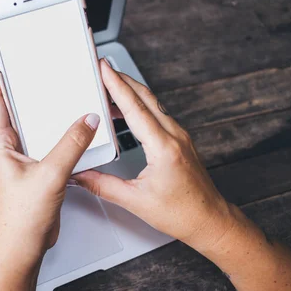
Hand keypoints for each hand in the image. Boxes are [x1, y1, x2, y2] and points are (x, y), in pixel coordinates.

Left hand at [0, 71, 99, 269]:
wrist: (22, 248)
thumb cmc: (19, 220)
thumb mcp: (49, 175)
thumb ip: (71, 145)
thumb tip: (87, 121)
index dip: (3, 76)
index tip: (15, 58)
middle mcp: (7, 147)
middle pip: (16, 108)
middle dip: (31, 90)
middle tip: (47, 72)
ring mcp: (22, 158)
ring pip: (34, 126)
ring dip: (48, 113)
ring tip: (65, 96)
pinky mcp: (36, 169)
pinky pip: (47, 143)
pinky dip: (60, 133)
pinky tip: (75, 129)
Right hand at [74, 60, 233, 250]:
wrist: (209, 221)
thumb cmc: (182, 213)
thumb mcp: (135, 201)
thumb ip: (103, 186)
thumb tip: (80, 176)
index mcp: (163, 147)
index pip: (134, 108)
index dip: (116, 85)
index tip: (104, 69)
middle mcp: (175, 136)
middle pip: (145, 97)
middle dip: (122, 79)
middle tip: (104, 68)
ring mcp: (180, 137)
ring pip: (153, 103)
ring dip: (131, 92)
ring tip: (110, 87)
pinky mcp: (180, 141)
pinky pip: (158, 114)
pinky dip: (140, 106)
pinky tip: (128, 111)